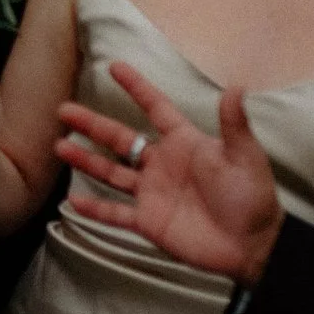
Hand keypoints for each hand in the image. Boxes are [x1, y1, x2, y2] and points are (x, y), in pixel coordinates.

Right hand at [54, 61, 283, 285]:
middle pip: (121, 139)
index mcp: (184, 144)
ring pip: (111, 172)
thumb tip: (238, 85)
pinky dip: (95, 209)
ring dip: (86, 160)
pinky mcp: (148, 221)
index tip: (115, 67)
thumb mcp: (245, 158)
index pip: (156, 109)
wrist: (253, 246)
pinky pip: (115, 213)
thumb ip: (234, 124)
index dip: (137, 88)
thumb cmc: (252, 197)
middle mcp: (162, 165)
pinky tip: (73, 200)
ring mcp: (152, 193)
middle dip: (92, 124)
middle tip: (64, 110)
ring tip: (60, 147)